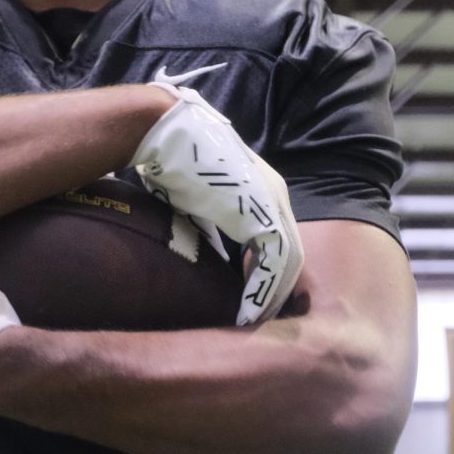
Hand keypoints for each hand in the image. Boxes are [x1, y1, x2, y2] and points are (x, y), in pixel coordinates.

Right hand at [131, 83, 303, 323]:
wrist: (165, 134)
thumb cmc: (173, 162)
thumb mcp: (196, 199)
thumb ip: (210, 223)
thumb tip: (203, 249)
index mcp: (261, 189)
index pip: (276, 237)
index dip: (266, 268)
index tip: (250, 292)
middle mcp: (274, 194)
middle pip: (288, 252)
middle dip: (276, 286)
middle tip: (261, 315)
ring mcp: (271, 201)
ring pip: (287, 261)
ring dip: (272, 293)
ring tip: (256, 319)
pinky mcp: (261, 211)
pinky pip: (274, 261)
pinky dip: (264, 288)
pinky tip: (251, 309)